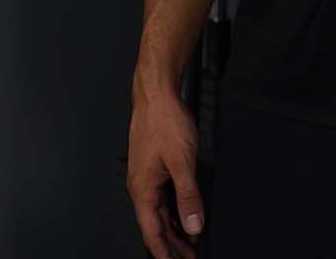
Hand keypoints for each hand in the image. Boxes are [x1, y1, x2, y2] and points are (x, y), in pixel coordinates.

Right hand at [126, 87, 205, 258]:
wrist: (157, 94)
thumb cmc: (164, 122)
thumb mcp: (182, 162)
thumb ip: (188, 196)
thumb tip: (193, 225)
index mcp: (143, 189)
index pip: (152, 232)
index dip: (165, 252)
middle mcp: (141, 186)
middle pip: (155, 225)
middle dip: (172, 244)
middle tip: (189, 258)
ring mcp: (147, 176)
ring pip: (159, 211)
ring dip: (174, 228)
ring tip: (189, 243)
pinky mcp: (154, 167)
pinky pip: (163, 197)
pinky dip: (174, 210)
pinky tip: (185, 214)